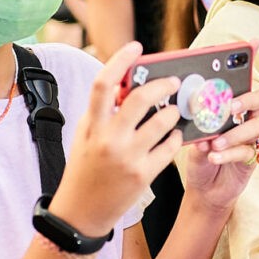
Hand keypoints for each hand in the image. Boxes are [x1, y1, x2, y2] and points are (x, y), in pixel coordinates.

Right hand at [52, 42, 183, 236]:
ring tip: (173, 112)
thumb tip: (127, 85)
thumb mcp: (85, 136)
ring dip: (173, 113)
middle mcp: (109, 139)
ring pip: (162, 122)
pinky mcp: (144, 175)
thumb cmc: (85, 168)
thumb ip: (103, 112)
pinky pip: (169, 147)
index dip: (120, 60)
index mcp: (91, 125)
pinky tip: (174, 136)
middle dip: (162, 86)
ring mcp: (128, 157)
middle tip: (173, 82)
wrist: (82, 211)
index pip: (103, 84)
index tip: (136, 47)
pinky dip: (175, 138)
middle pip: (140, 99)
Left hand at [178, 85, 258, 220]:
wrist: (203, 190)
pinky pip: (245, 151)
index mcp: (231, 112)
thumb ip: (199, 130)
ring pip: (254, 127)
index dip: (238, 85)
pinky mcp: (250, 159)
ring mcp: (249, 140)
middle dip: (247, 101)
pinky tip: (214, 157)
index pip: (243, 89)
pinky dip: (228, 153)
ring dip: (233, 134)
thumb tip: (199, 118)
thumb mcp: (194, 141)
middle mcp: (244, 122)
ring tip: (214, 144)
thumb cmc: (200, 159)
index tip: (224, 91)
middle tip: (230, 108)